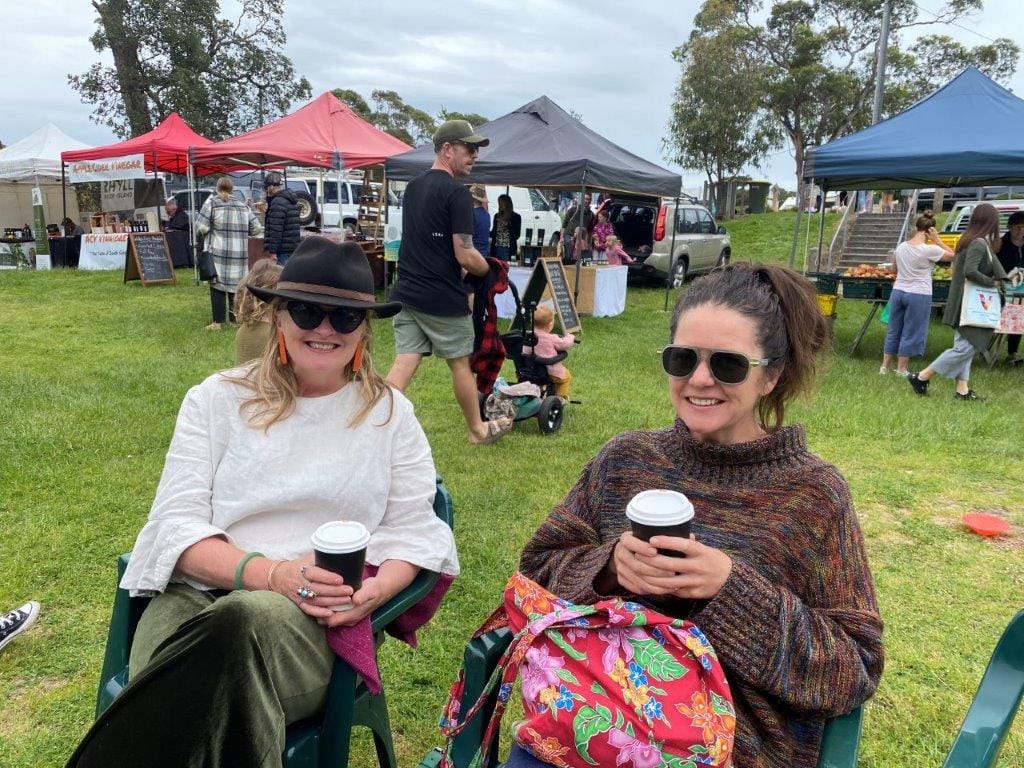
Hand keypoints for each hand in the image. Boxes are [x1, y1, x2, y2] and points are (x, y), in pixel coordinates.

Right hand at [272, 556, 352, 616]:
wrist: (279, 577)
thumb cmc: (299, 565)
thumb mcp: (308, 558)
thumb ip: (322, 558)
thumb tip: (343, 556)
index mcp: (302, 570)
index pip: (315, 574)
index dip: (328, 578)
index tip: (341, 579)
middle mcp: (299, 583)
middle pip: (318, 589)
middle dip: (335, 591)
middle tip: (350, 591)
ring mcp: (298, 595)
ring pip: (316, 600)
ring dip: (332, 602)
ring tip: (347, 600)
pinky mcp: (298, 603)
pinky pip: (308, 610)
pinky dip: (319, 612)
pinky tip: (330, 613)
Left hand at [315, 577, 385, 627]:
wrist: (381, 590)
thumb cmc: (375, 589)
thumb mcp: (371, 590)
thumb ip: (363, 596)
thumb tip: (355, 600)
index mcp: (353, 616)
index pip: (332, 620)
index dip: (322, 613)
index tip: (316, 602)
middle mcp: (348, 619)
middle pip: (326, 621)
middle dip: (318, 613)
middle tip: (311, 599)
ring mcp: (346, 617)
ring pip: (327, 618)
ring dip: (320, 610)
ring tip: (314, 598)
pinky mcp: (345, 612)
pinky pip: (331, 614)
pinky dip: (325, 608)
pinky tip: (321, 598)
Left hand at [611, 532, 731, 599]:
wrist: (731, 579)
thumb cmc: (712, 559)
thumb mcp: (704, 547)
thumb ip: (687, 543)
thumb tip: (667, 531)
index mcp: (702, 552)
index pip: (683, 545)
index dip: (667, 542)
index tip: (652, 539)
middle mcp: (699, 566)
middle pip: (671, 565)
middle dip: (651, 561)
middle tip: (637, 556)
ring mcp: (697, 581)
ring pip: (670, 581)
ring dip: (652, 577)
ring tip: (638, 571)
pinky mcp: (695, 593)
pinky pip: (675, 592)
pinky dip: (662, 588)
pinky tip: (650, 584)